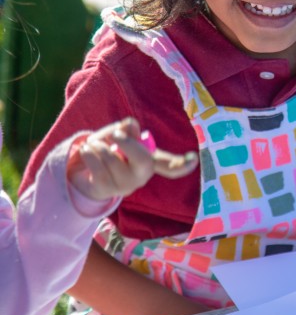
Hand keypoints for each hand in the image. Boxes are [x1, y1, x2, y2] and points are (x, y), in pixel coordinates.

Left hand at [67, 117, 197, 200]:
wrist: (83, 172)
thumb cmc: (108, 151)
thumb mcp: (119, 136)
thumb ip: (127, 130)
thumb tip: (130, 125)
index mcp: (149, 161)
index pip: (170, 165)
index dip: (182, 163)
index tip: (193, 159)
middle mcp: (141, 176)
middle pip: (143, 161)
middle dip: (127, 144)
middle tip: (115, 134)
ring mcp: (125, 185)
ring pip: (113, 158)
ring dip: (99, 145)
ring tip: (94, 144)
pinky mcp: (106, 190)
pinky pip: (96, 166)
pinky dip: (89, 153)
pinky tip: (88, 151)